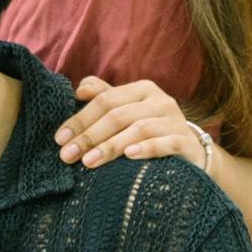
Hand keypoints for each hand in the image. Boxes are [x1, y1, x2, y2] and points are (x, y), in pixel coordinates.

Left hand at [56, 76, 220, 175]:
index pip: (105, 100)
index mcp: (142, 90)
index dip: (80, 118)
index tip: (59, 139)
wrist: (192, 153)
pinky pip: (165, 144)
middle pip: (118, 115)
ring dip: (111, 146)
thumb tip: (78, 88)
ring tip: (88, 162)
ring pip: (138, 129)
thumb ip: (104, 98)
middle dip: (89, 136)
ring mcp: (175, 121)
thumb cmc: (151, 131)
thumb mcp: (128, 111)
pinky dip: (146, 148)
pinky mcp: (186, 142)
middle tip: (67, 156)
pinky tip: (129, 156)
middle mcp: (160, 101)